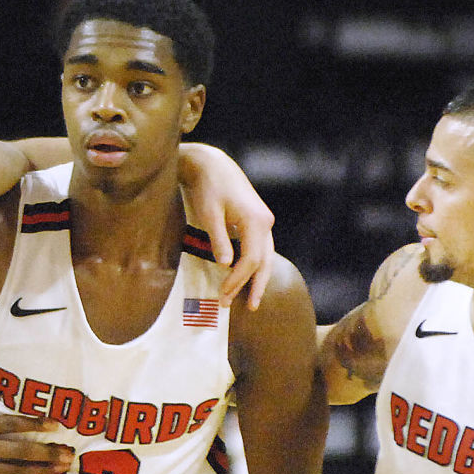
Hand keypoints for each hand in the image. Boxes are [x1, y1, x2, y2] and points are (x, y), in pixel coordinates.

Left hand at [178, 143, 275, 308]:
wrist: (212, 165)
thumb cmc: (208, 187)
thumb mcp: (210, 214)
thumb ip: (219, 240)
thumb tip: (226, 265)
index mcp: (257, 221)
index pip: (251, 260)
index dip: (237, 280)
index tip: (222, 295)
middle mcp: (266, 222)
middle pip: (264, 262)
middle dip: (254, 286)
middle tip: (248, 309)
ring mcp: (264, 221)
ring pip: (265, 257)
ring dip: (257, 279)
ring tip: (252, 301)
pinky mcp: (257, 221)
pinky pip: (260, 249)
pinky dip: (255, 266)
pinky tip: (248, 279)